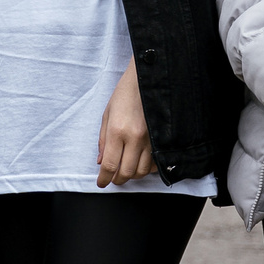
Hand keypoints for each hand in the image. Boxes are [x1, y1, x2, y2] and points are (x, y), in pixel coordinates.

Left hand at [95, 62, 155, 186]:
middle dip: (118, 179)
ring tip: (125, 169)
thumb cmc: (125, 94)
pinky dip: (148, 168)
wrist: (149, 80)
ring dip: (132, 175)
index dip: (104, 178)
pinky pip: (157, 163)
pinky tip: (141, 162)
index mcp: (118, 131)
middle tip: (112, 178)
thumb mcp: (107, 115)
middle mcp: (136, 138)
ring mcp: (152, 139)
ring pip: (143, 171)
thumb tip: (101, 162)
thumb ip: (103, 141)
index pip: (110, 165)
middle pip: (127, 172)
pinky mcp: (163, 139)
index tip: (101, 183)